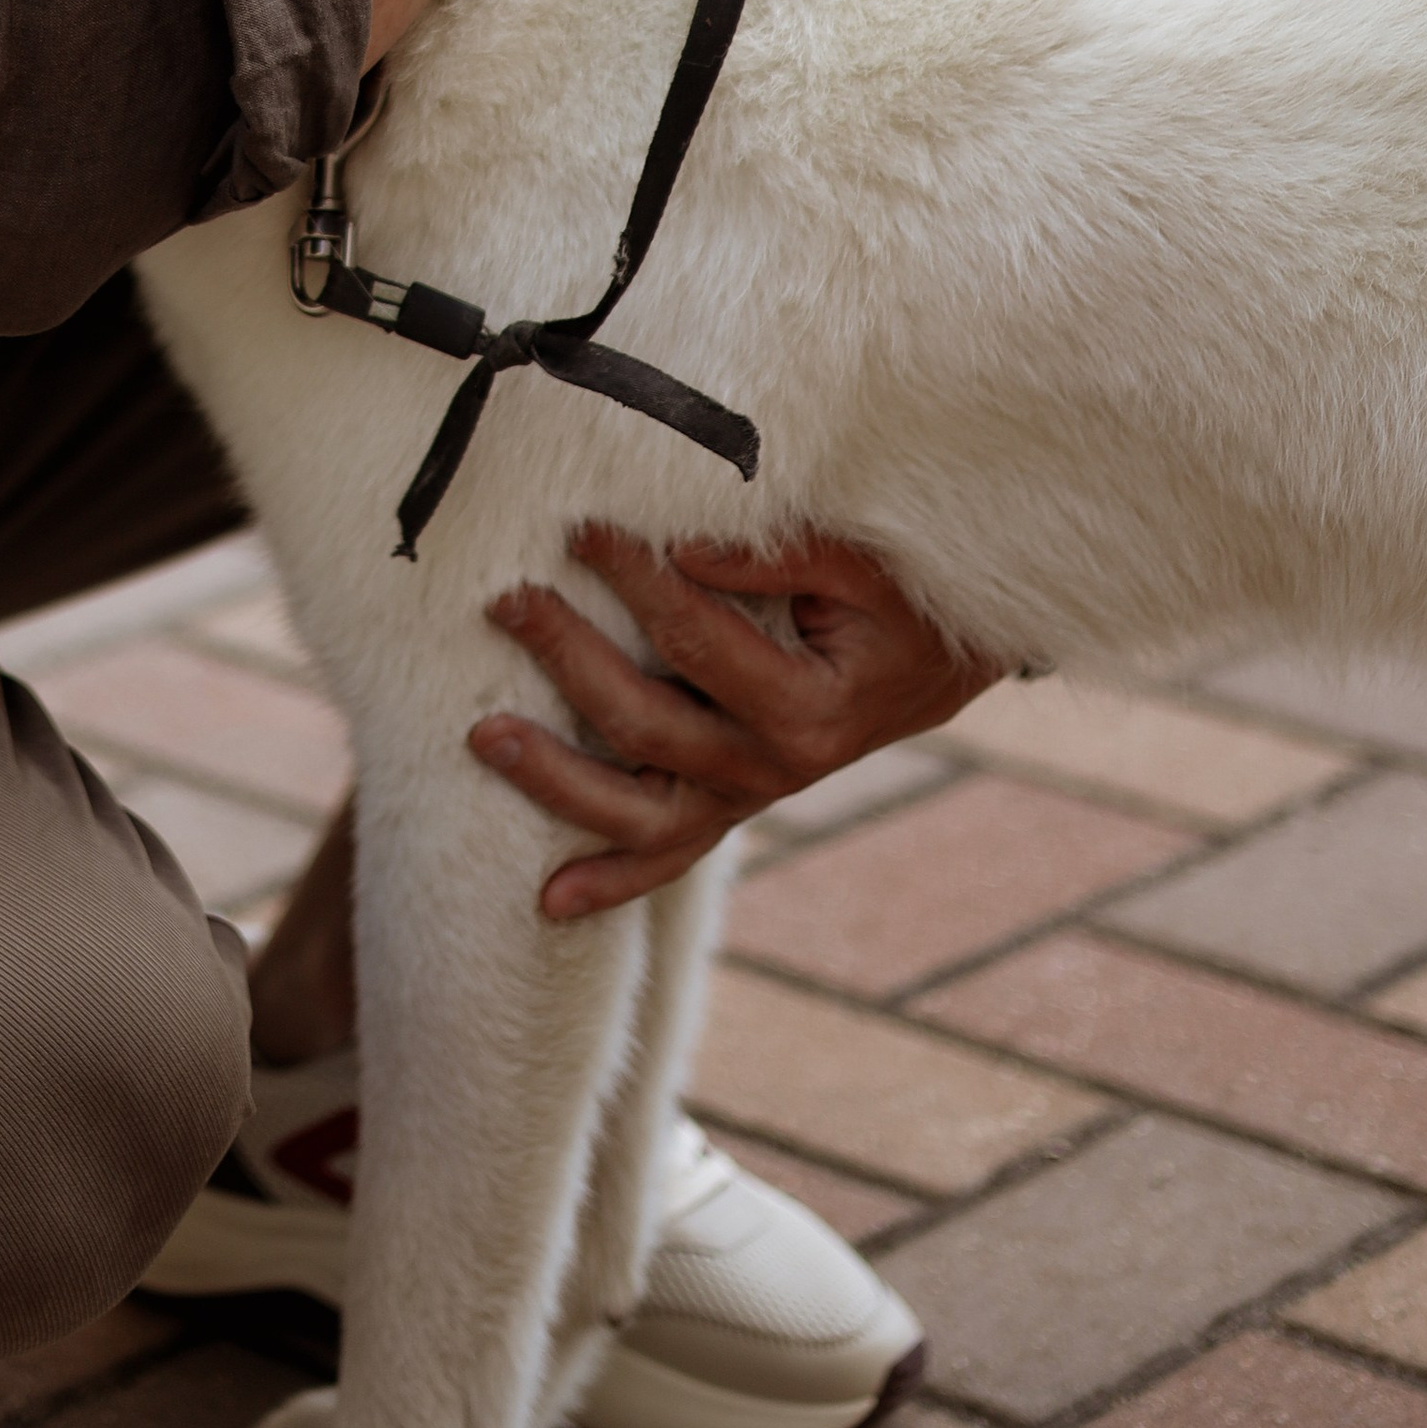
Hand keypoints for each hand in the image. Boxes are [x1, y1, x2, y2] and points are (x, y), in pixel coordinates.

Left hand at [471, 525, 1005, 919]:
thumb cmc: (901, 600)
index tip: (580, 526)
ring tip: (483, 735)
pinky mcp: (731, 807)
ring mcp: (748, 798)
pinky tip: (549, 901)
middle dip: (568, 659)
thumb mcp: (860, 563)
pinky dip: (612, 883)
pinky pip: (667, 858)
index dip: (634, 581)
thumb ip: (775, 554)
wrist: (943, 665)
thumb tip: (679, 543)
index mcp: (809, 711)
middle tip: (507, 600)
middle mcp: (774, 770)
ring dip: (554, 779)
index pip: (697, 639)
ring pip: (638, 813)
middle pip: (646, 724)